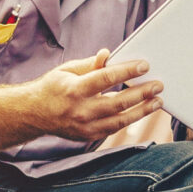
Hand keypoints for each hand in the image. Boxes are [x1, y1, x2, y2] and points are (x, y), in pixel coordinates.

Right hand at [27, 47, 162, 141]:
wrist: (34, 114)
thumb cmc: (53, 87)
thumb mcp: (67, 70)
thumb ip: (90, 64)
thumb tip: (108, 54)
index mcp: (74, 89)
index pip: (106, 78)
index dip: (127, 71)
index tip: (144, 65)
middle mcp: (80, 111)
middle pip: (118, 102)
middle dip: (142, 93)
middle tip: (158, 85)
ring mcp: (84, 127)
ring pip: (120, 120)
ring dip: (142, 111)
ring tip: (157, 102)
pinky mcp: (88, 136)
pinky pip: (113, 129)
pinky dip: (128, 120)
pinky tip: (141, 111)